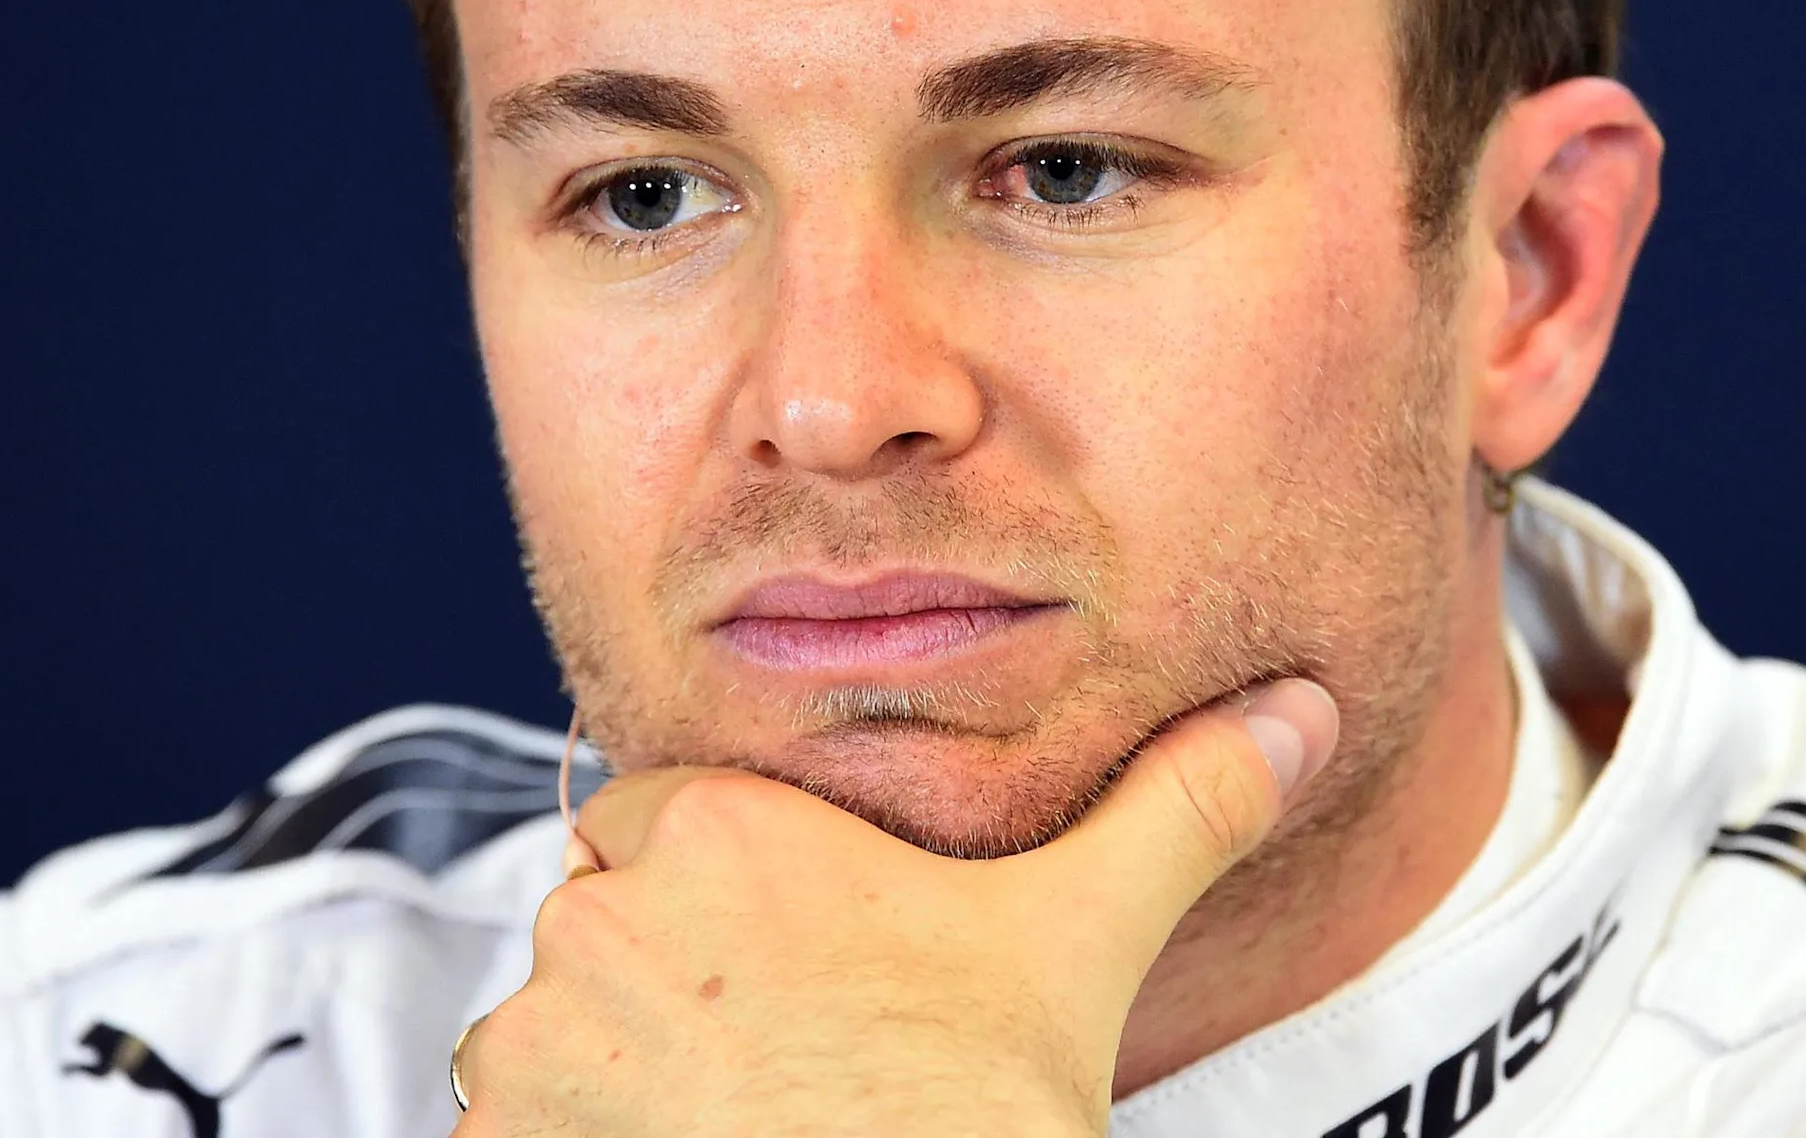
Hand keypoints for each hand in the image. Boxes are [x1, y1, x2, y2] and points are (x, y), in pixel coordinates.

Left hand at [447, 679, 1339, 1136]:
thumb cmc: (987, 1108)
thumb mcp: (1087, 940)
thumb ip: (1178, 806)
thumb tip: (1298, 711)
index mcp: (724, 836)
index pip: (651, 817)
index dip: (715, 890)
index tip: (782, 962)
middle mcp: (605, 922)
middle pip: (601, 931)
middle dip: (661, 991)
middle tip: (772, 1067)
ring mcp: (538, 1049)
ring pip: (547, 1038)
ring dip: (606, 1082)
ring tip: (731, 1131)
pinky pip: (507, 1135)